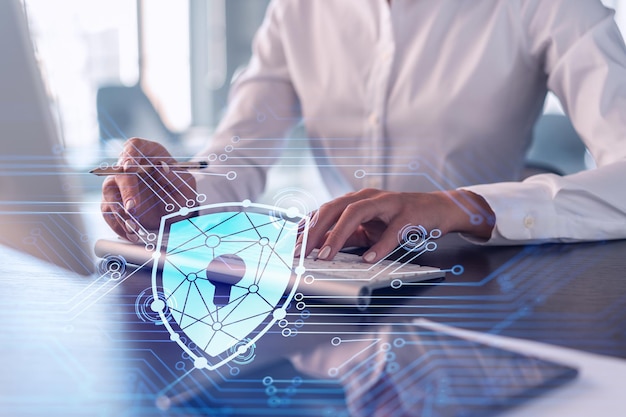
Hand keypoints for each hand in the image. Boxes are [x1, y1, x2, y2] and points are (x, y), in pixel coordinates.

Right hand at [100, 138, 197, 241]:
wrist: (177, 211)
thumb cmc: (182, 193)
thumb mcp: (187, 186)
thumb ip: (177, 177)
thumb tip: (161, 168)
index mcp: (150, 153)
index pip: (135, 146)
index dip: (129, 154)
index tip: (129, 167)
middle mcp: (131, 166)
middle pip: (119, 171)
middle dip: (125, 190)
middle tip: (132, 207)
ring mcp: (120, 183)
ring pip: (109, 192)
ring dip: (119, 211)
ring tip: (134, 227)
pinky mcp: (115, 201)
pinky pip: (108, 211)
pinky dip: (117, 223)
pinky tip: (130, 233)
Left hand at [299, 188, 494, 262]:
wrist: (438, 210)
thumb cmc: (400, 220)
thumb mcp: (370, 228)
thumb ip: (348, 236)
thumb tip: (320, 250)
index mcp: (355, 200)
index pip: (324, 211)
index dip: (307, 229)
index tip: (293, 248)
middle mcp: (368, 197)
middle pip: (334, 208)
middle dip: (315, 231)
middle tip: (302, 253)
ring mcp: (388, 204)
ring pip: (356, 213)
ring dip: (338, 235)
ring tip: (326, 255)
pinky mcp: (408, 215)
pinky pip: (391, 230)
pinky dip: (379, 246)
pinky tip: (368, 259)